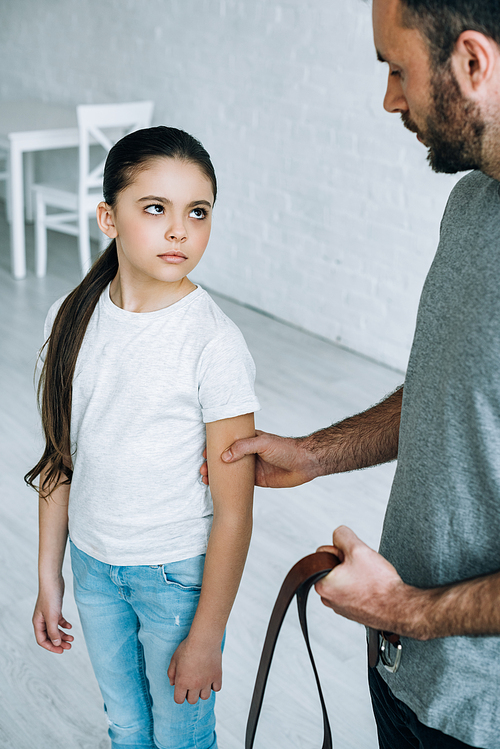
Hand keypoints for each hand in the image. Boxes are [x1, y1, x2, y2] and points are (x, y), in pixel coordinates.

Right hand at [33, 578, 72, 653]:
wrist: (53, 581)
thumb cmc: (50, 598)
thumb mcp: (52, 617)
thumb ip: (53, 631)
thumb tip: (56, 643)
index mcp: (38, 623)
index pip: (42, 640)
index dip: (51, 647)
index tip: (61, 651)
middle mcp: (41, 620)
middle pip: (49, 636)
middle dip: (59, 642)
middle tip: (69, 646)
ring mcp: (48, 614)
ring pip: (55, 629)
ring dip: (63, 634)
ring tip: (72, 638)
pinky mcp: (55, 609)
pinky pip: (59, 621)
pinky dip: (64, 624)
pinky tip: (70, 626)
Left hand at [167, 637, 221, 704]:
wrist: (204, 639)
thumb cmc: (188, 647)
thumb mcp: (174, 659)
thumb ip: (171, 673)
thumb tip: (172, 683)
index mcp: (182, 682)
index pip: (179, 700)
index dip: (179, 695)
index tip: (181, 689)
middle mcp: (195, 685)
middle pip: (192, 701)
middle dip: (190, 694)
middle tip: (191, 684)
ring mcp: (207, 682)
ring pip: (205, 697)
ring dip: (202, 691)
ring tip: (201, 681)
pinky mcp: (217, 676)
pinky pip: (217, 688)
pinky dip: (214, 685)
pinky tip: (210, 677)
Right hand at [199, 430, 320, 487]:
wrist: (304, 463)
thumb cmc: (286, 448)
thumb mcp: (263, 443)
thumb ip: (243, 447)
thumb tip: (224, 457)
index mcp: (248, 440)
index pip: (227, 442)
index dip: (214, 447)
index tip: (204, 454)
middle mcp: (248, 453)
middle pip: (225, 458)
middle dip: (212, 464)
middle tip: (202, 470)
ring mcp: (251, 467)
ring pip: (229, 472)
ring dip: (217, 476)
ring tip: (206, 480)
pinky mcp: (257, 480)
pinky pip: (239, 483)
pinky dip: (228, 486)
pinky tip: (219, 489)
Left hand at [314, 526, 414, 634]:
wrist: (399, 608)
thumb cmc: (378, 584)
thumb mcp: (357, 548)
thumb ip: (342, 535)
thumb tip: (337, 536)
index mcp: (322, 585)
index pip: (323, 554)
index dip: (341, 550)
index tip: (355, 559)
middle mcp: (328, 598)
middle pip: (333, 566)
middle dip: (348, 562)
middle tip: (364, 568)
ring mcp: (340, 606)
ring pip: (344, 577)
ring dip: (355, 573)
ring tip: (369, 578)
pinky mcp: (352, 611)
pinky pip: (352, 590)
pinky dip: (361, 586)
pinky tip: (372, 587)